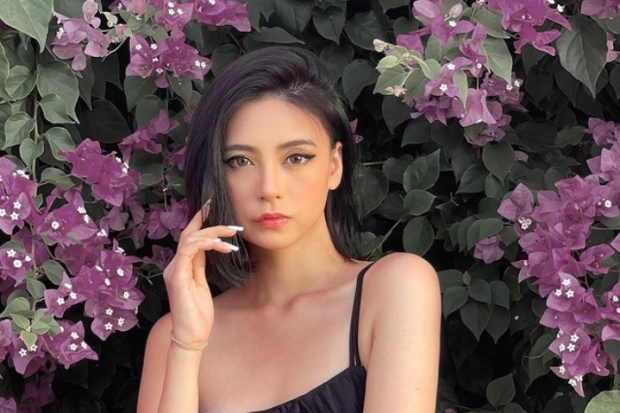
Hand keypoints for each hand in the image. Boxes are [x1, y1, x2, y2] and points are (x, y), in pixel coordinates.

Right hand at [162, 199, 240, 348]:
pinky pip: (189, 251)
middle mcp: (174, 265)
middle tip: (232, 224)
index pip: (189, 238)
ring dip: (213, 233)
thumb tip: (209, 248)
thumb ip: (201, 266)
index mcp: (180, 266)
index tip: (211, 207)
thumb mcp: (202, 284)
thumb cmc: (198, 314)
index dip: (199, 221)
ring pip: (190, 239)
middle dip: (209, 223)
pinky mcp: (177, 276)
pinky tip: (222, 246)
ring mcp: (174, 270)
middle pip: (189, 234)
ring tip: (232, 234)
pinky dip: (206, 244)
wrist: (191, 335)